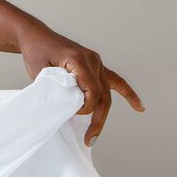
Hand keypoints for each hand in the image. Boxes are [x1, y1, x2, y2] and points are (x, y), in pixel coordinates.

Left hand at [15, 24, 143, 145]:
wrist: (37, 37)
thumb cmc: (36, 52)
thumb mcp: (41, 72)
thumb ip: (57, 88)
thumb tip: (70, 108)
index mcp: (79, 59)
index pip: (92, 90)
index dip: (86, 107)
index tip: (72, 113)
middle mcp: (93, 60)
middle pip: (103, 94)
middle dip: (97, 119)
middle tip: (88, 139)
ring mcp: (97, 63)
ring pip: (108, 92)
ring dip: (103, 114)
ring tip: (94, 135)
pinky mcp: (96, 66)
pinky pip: (116, 82)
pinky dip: (127, 94)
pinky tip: (139, 107)